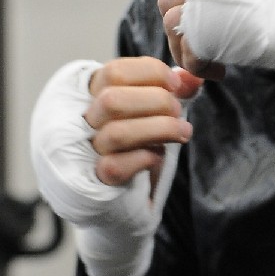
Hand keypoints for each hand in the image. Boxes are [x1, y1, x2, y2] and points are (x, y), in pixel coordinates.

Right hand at [30, 57, 203, 275]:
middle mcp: (79, 123)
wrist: (127, 204)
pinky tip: (157, 157)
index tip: (176, 85)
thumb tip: (193, 76)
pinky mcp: (95, 184)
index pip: (114, 71)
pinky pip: (116, 167)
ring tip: (183, 132)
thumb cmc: (140, 149)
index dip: (151, 73)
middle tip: (178, 110)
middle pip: (112, 99)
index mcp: (91, 97)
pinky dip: (145, 158)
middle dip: (157, 101)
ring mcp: (83, 154)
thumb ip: (173, 91)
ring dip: (160, 129)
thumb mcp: (158, 114)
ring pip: (116, 133)